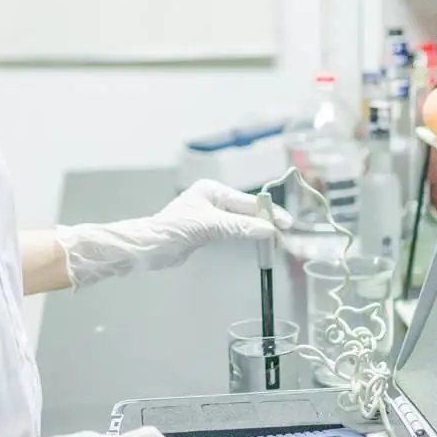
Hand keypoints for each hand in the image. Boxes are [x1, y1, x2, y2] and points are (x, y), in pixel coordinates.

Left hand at [152, 179, 293, 249]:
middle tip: (284, 235)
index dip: (268, 212)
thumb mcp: (209, 226)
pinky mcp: (208, 230)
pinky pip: (233, 231)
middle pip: (246, 210)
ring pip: (241, 222)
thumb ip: (239, 227)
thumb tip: (267, 229)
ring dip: (257, 230)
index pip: (247, 201)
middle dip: (265, 222)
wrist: (151, 247)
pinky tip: (257, 241)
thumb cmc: (173, 229)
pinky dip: (246, 236)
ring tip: (275, 240)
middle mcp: (213, 199)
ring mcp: (211, 215)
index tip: (286, 222)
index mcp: (212, 190)